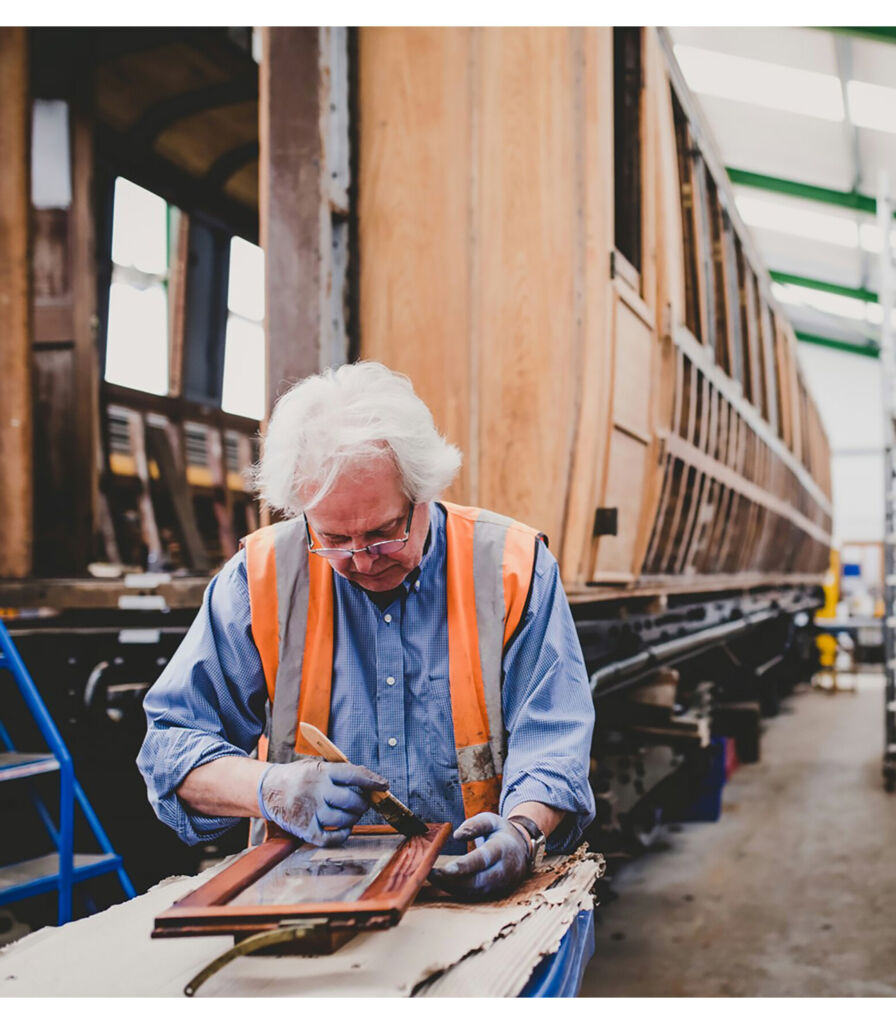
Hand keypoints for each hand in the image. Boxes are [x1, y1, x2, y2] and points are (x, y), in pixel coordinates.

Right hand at [258, 759, 387, 846]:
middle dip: (363, 804)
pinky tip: (344, 829)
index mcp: (321, 771)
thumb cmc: (299, 777)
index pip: (353, 774)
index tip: (384, 785)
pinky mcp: (304, 828)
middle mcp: (316, 790)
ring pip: (342, 820)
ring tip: (352, 814)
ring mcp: (309, 810)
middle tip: (364, 803)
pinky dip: (342, 835)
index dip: (371, 780)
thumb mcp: (316, 765)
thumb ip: (339, 772)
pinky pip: (330, 838)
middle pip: (350, 800)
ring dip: (353, 819)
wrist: (268, 788)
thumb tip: (370, 781)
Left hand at [427, 812, 530, 900]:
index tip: (445, 869)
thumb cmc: (502, 833)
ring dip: (452, 887)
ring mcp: (501, 885)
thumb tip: (457, 835)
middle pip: (477, 881)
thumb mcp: (491, 820)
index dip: (464, 866)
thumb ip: (474, 824)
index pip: (483, 860)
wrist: (522, 850)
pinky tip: (443, 883)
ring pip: (474, 891)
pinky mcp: (496, 893)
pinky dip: (457, 891)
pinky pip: (475, 895)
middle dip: (452, 880)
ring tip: (432, 877)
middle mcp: (504, 870)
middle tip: (430, 874)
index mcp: (503, 848)